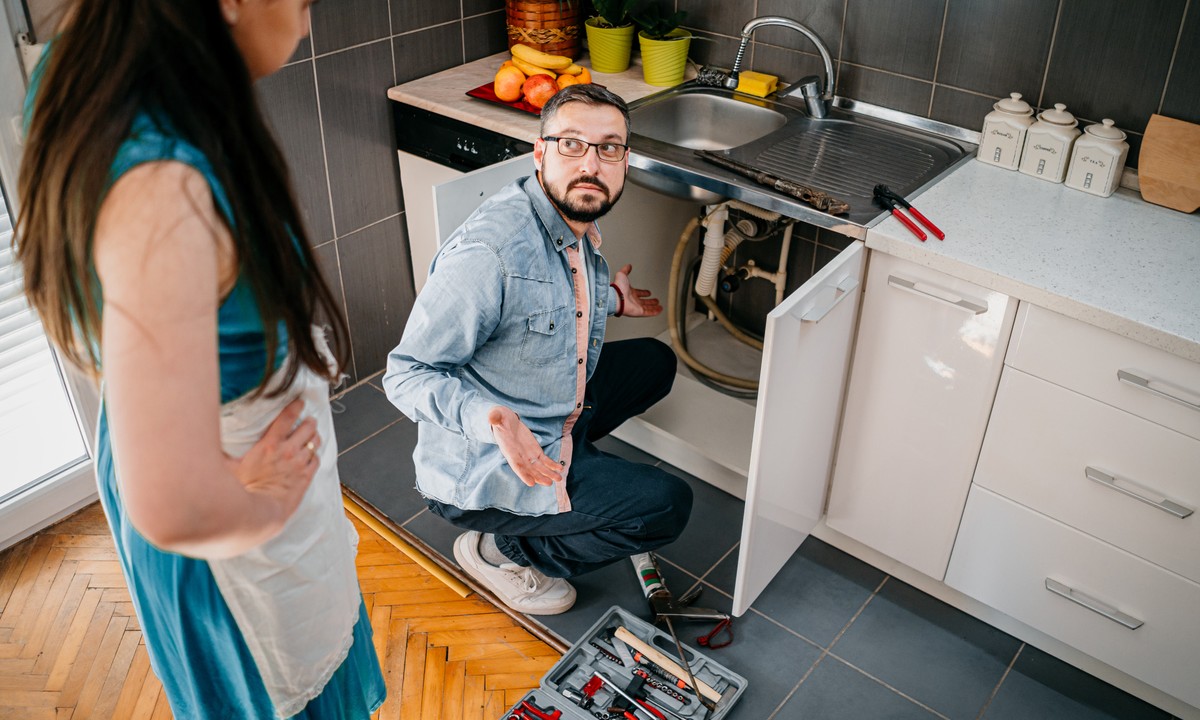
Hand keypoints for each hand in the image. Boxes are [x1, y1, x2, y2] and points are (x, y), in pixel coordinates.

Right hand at [225, 398, 318, 521]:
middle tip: (308, 420)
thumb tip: (204, 442)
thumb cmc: (243, 491)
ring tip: (314, 435)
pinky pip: (317, 460)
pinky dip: (316, 455)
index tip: (299, 402)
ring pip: (315, 442)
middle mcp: (287, 451)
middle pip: (306, 428)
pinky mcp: (306, 477)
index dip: (295, 407)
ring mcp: (299, 464)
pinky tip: (313, 455)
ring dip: (315, 437)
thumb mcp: (227, 468)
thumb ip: (220, 453)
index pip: (287, 418)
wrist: (261, 513)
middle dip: (309, 422)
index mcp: (269, 445)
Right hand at [488, 406, 563, 486]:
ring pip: (539, 467)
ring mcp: (528, 454)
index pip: (516, 465)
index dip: (523, 474)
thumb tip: (491, 417)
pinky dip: (552, 464)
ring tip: (558, 479)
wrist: (506, 421)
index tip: (531, 483)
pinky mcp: (535, 450)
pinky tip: (560, 468)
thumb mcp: (497, 416)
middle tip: (549, 483)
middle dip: (539, 477)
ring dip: (548, 473)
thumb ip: (495, 418)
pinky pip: (544, 460)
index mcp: (509, 450)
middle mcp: (519, 456)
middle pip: (530, 470)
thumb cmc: (500, 419)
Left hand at [612, 263, 661, 317]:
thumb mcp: (622, 274)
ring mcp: (636, 306)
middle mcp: (633, 300)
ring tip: (660, 306)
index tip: (648, 293)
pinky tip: (659, 311)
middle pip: (643, 301)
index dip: (643, 293)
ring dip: (653, 307)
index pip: (638, 293)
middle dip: (650, 301)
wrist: (616, 297)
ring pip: (647, 307)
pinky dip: (654, 312)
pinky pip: (648, 312)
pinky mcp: (639, 312)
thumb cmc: (618, 287)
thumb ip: (626, 270)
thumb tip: (628, 266)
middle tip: (656, 300)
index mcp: (630, 292)